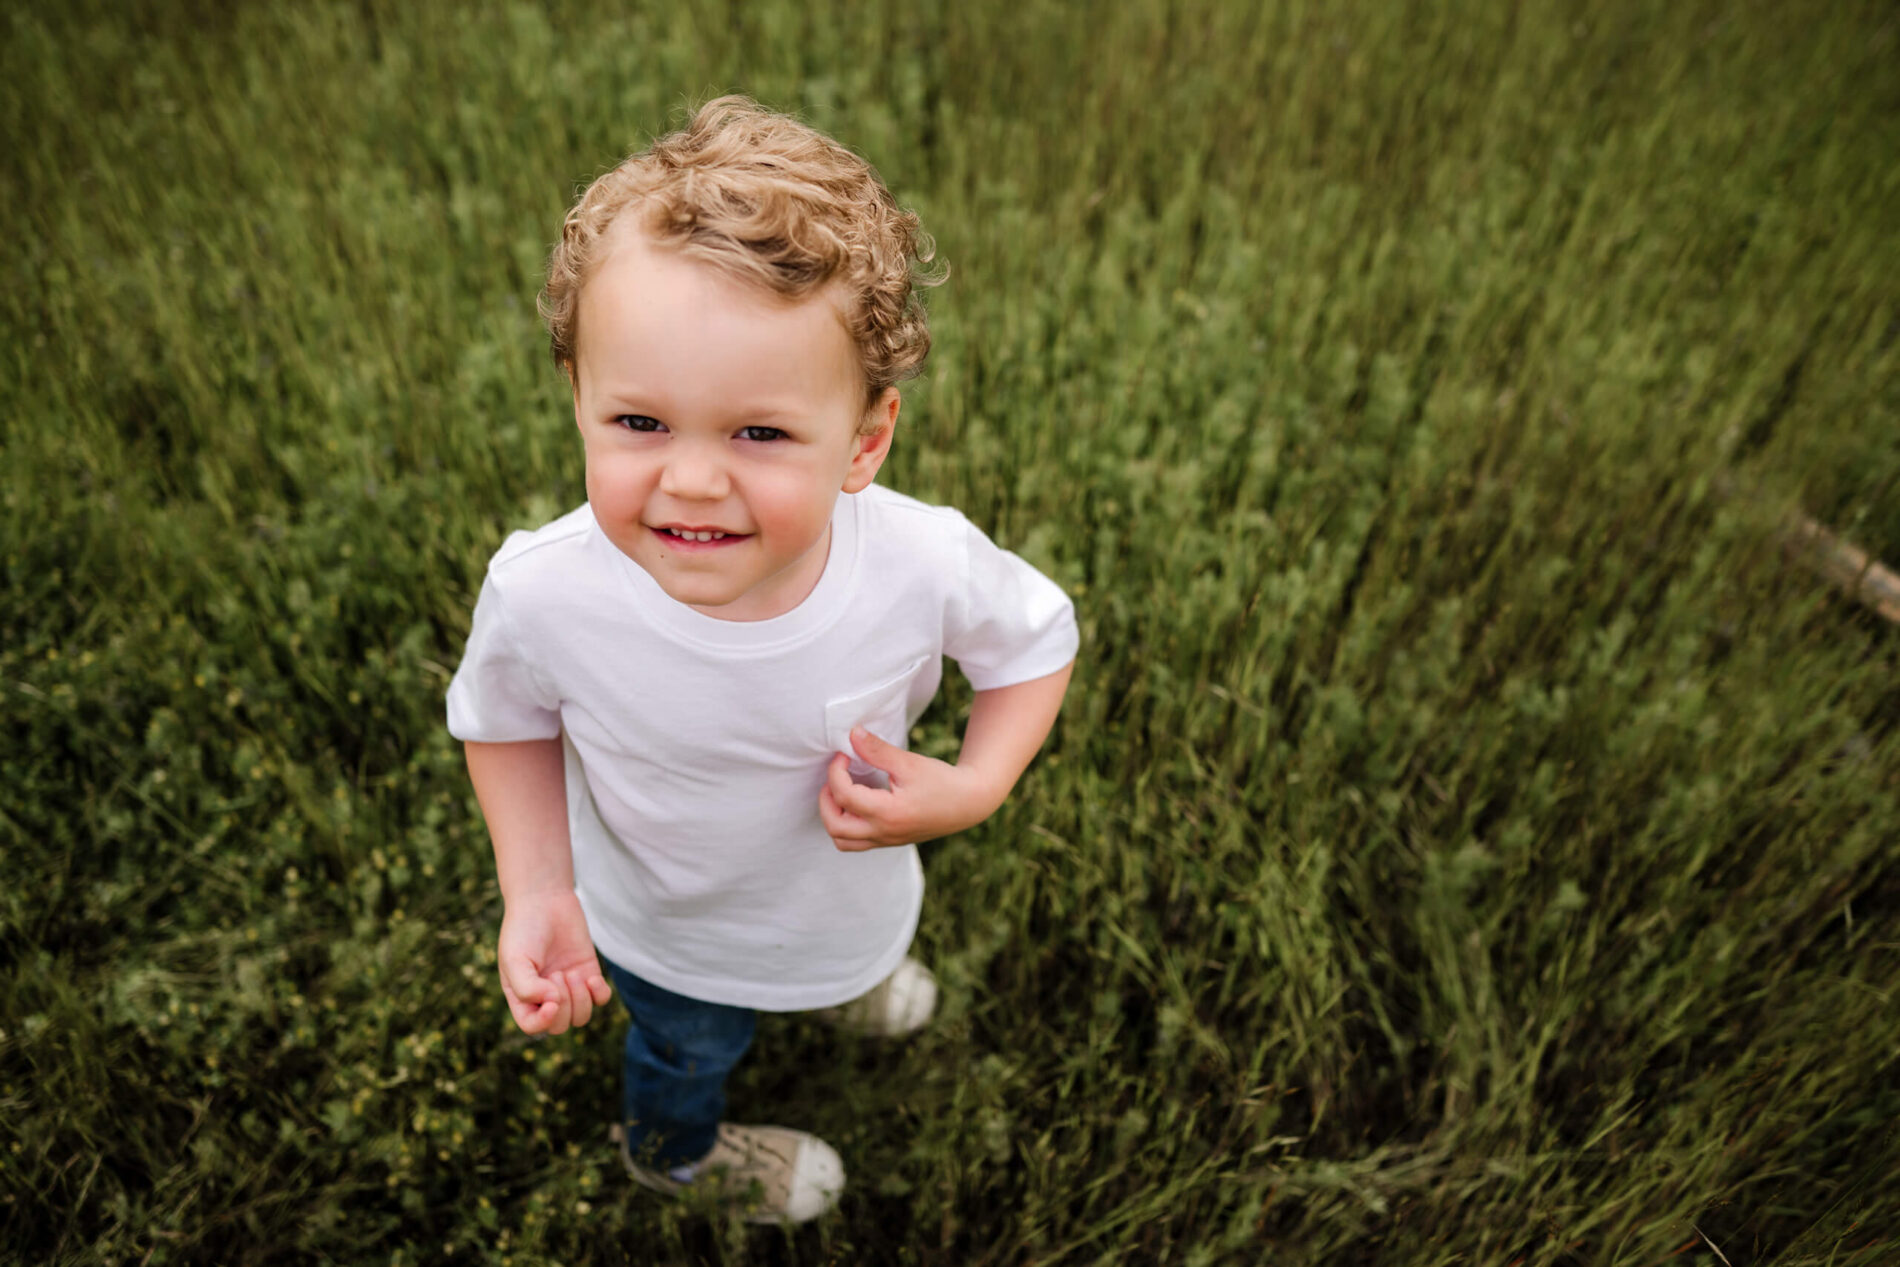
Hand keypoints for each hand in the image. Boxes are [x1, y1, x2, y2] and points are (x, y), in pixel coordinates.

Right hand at [496, 888, 613, 1035]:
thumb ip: (526, 988)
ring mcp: (569, 987)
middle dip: (563, 1003)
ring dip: (580, 999)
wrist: (545, 900)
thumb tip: (554, 1003)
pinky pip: (601, 1000)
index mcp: (522, 996)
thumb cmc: (524, 930)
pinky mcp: (589, 973)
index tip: (552, 1001)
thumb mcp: (515, 959)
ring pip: (581, 1017)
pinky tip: (591, 977)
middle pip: (560, 1025)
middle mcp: (546, 996)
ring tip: (570, 973)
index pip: (532, 1026)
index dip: (544, 1022)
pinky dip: (599, 994)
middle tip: (556, 973)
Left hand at [818, 727, 1004, 850]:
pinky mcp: (890, 841)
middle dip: (826, 799)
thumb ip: (878, 750)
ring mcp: (886, 840)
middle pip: (834, 826)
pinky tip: (857, 801)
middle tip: (835, 776)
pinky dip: (846, 824)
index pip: (843, 795)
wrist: (969, 804)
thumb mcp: (909, 763)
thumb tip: (852, 734)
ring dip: (833, 816)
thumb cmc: (941, 781)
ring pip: (842, 841)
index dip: (836, 771)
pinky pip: (856, 842)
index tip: (844, 754)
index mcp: (887, 813)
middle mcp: (884, 832)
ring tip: (842, 792)